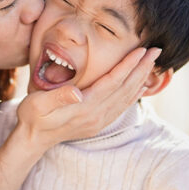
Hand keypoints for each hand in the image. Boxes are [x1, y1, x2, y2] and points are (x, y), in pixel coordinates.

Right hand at [15, 47, 160, 154]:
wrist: (32, 139)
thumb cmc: (32, 116)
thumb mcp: (38, 104)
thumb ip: (58, 97)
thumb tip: (77, 92)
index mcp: (83, 107)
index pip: (112, 82)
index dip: (128, 65)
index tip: (142, 50)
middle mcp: (95, 115)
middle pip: (124, 89)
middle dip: (141, 69)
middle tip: (156, 51)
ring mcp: (97, 121)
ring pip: (125, 98)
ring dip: (140, 80)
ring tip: (152, 65)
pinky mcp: (97, 124)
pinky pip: (120, 108)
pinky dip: (132, 95)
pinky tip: (139, 87)